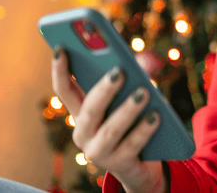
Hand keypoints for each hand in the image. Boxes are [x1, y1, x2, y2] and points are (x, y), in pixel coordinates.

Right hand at [52, 49, 165, 192]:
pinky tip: (156, 116)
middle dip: (103, 90)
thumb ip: (129, 82)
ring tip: (143, 92)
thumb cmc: (130, 126)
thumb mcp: (125, 103)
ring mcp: (98, 152)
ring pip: (110, 130)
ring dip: (127, 110)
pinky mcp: (118, 165)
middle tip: (119, 72)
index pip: (64, 91)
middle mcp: (83, 134)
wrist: (139, 167)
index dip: (60, 71)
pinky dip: (144, 130)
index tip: (61, 49)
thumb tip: (140, 65)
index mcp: (81, 114)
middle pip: (89, 110)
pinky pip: (131, 145)